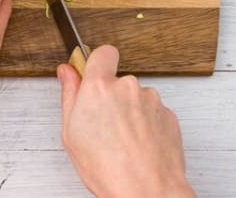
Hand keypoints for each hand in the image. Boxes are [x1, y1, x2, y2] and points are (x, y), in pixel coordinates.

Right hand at [57, 45, 194, 197]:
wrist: (148, 191)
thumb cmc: (108, 168)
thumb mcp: (71, 133)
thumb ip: (69, 94)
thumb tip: (67, 72)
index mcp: (99, 87)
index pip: (102, 52)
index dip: (97, 63)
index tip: (93, 76)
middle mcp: (127, 87)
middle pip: (118, 80)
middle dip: (110, 97)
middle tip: (102, 126)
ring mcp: (151, 100)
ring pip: (136, 98)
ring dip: (129, 112)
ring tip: (122, 142)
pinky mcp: (168, 114)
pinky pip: (152, 112)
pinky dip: (145, 124)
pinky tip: (137, 145)